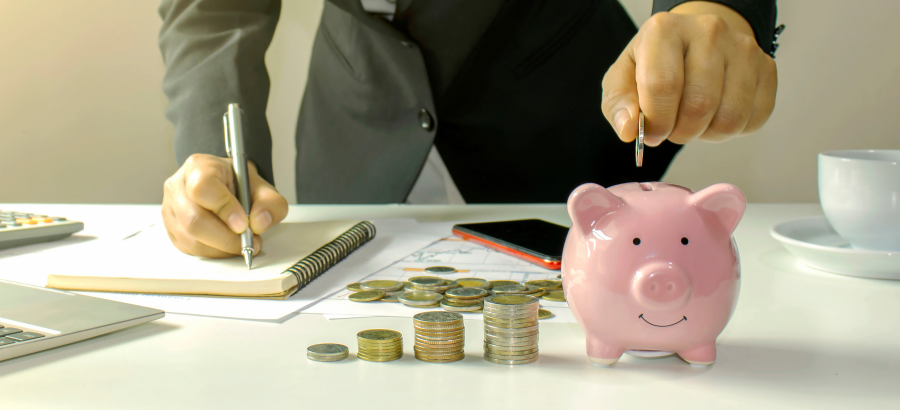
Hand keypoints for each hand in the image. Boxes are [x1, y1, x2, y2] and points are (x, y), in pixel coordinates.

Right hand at [162, 153, 288, 257]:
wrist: (226, 187)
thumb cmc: (239, 185)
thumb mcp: (262, 187)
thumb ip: (270, 203)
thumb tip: (260, 223)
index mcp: (198, 167)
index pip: (203, 188)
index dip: (224, 208)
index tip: (244, 224)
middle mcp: (177, 187)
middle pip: (194, 220)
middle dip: (226, 238)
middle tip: (249, 241)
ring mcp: (171, 211)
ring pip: (192, 239)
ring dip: (222, 248)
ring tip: (243, 242)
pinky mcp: (172, 231)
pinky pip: (191, 249)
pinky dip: (214, 253)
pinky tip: (228, 245)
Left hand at [601, 2, 776, 145]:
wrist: (695, 43)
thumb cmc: (656, 64)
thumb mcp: (623, 79)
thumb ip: (619, 105)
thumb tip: (629, 130)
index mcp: (665, 30)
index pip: (662, 86)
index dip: (656, 122)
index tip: (652, 132)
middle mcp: (708, 31)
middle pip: (699, 105)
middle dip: (681, 131)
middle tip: (673, 127)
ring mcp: (743, 48)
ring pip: (729, 118)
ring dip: (707, 133)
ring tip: (694, 119)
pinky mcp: (766, 68)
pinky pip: (753, 119)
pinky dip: (732, 129)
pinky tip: (716, 113)